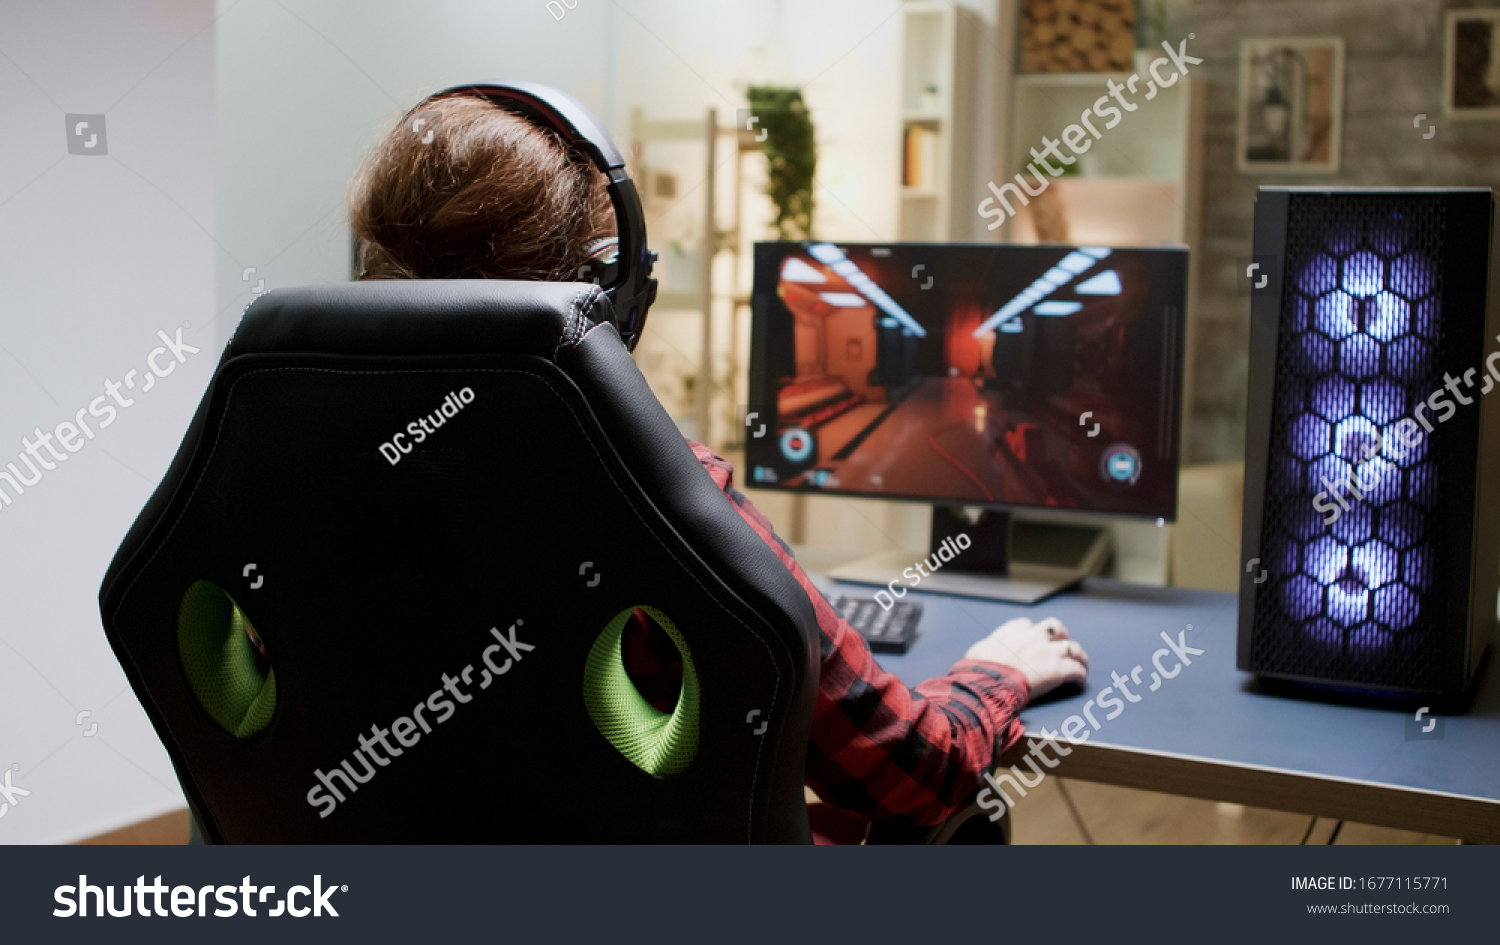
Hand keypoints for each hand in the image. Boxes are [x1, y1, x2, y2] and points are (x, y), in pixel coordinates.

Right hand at [964, 617, 1087, 699]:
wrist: (988, 682)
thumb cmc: (979, 669)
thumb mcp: (979, 650)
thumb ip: (989, 647)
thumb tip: (984, 654)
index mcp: (1015, 629)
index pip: (1030, 625)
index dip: (1035, 634)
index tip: (1036, 643)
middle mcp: (1035, 635)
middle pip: (1056, 628)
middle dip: (1061, 637)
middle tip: (1062, 648)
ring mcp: (1049, 651)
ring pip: (1074, 648)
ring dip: (1079, 657)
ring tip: (1081, 665)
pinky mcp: (1059, 669)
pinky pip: (1077, 671)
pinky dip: (1080, 677)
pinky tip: (1079, 684)